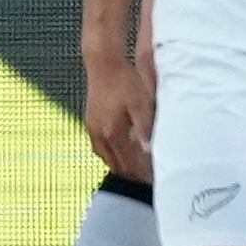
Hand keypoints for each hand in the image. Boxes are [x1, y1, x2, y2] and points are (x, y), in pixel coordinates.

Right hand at [83, 50, 154, 181]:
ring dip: (122, 166)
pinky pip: (100, 149)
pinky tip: (122, 154)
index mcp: (112, 133)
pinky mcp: (90, 124)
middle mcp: (99, 135)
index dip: (142, 175)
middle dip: (132, 175)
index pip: (129, 164)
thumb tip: (150, 151)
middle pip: (116, 165)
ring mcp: (92, 130)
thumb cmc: (125, 82)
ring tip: (138, 171)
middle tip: (149, 179)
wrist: (103, 65)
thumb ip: (145, 129)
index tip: (155, 180)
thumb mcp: (141, 104)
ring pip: (106, 159)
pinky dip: (112, 156)